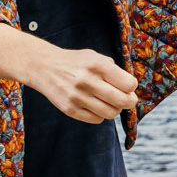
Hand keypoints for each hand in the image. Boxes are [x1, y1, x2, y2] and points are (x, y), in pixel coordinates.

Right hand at [18, 39, 138, 125]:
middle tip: (128, 100)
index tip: (128, 86)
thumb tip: (131, 87)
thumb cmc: (75, 62)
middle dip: (130, 102)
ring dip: (115, 109)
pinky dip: (100, 115)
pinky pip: (96, 119)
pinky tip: (96, 106)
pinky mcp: (70, 109)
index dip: (131, 87)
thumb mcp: (95, 57)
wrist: (44, 67)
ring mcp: (78, 97)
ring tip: (111, 103)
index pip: (129, 84)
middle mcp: (88, 81)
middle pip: (122, 101)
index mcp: (98, 65)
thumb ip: (113, 69)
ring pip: (110, 113)